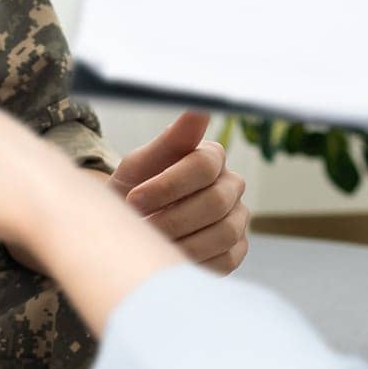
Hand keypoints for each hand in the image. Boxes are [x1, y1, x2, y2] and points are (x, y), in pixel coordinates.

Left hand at [110, 112, 249, 274]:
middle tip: (142, 227)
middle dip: (172, 218)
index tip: (134, 200)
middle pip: (216, 201)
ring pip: (223, 233)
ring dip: (181, 241)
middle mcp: (231, 184)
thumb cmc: (133, 191)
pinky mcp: (236, 250)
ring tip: (152, 243)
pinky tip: (169, 255)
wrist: (130, 229)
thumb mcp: (139, 166)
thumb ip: (170, 140)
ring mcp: (238, 218)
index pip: (203, 165)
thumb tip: (199, 108)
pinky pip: (225, 259)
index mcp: (210, 156)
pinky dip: (192, 260)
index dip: (167, 185)